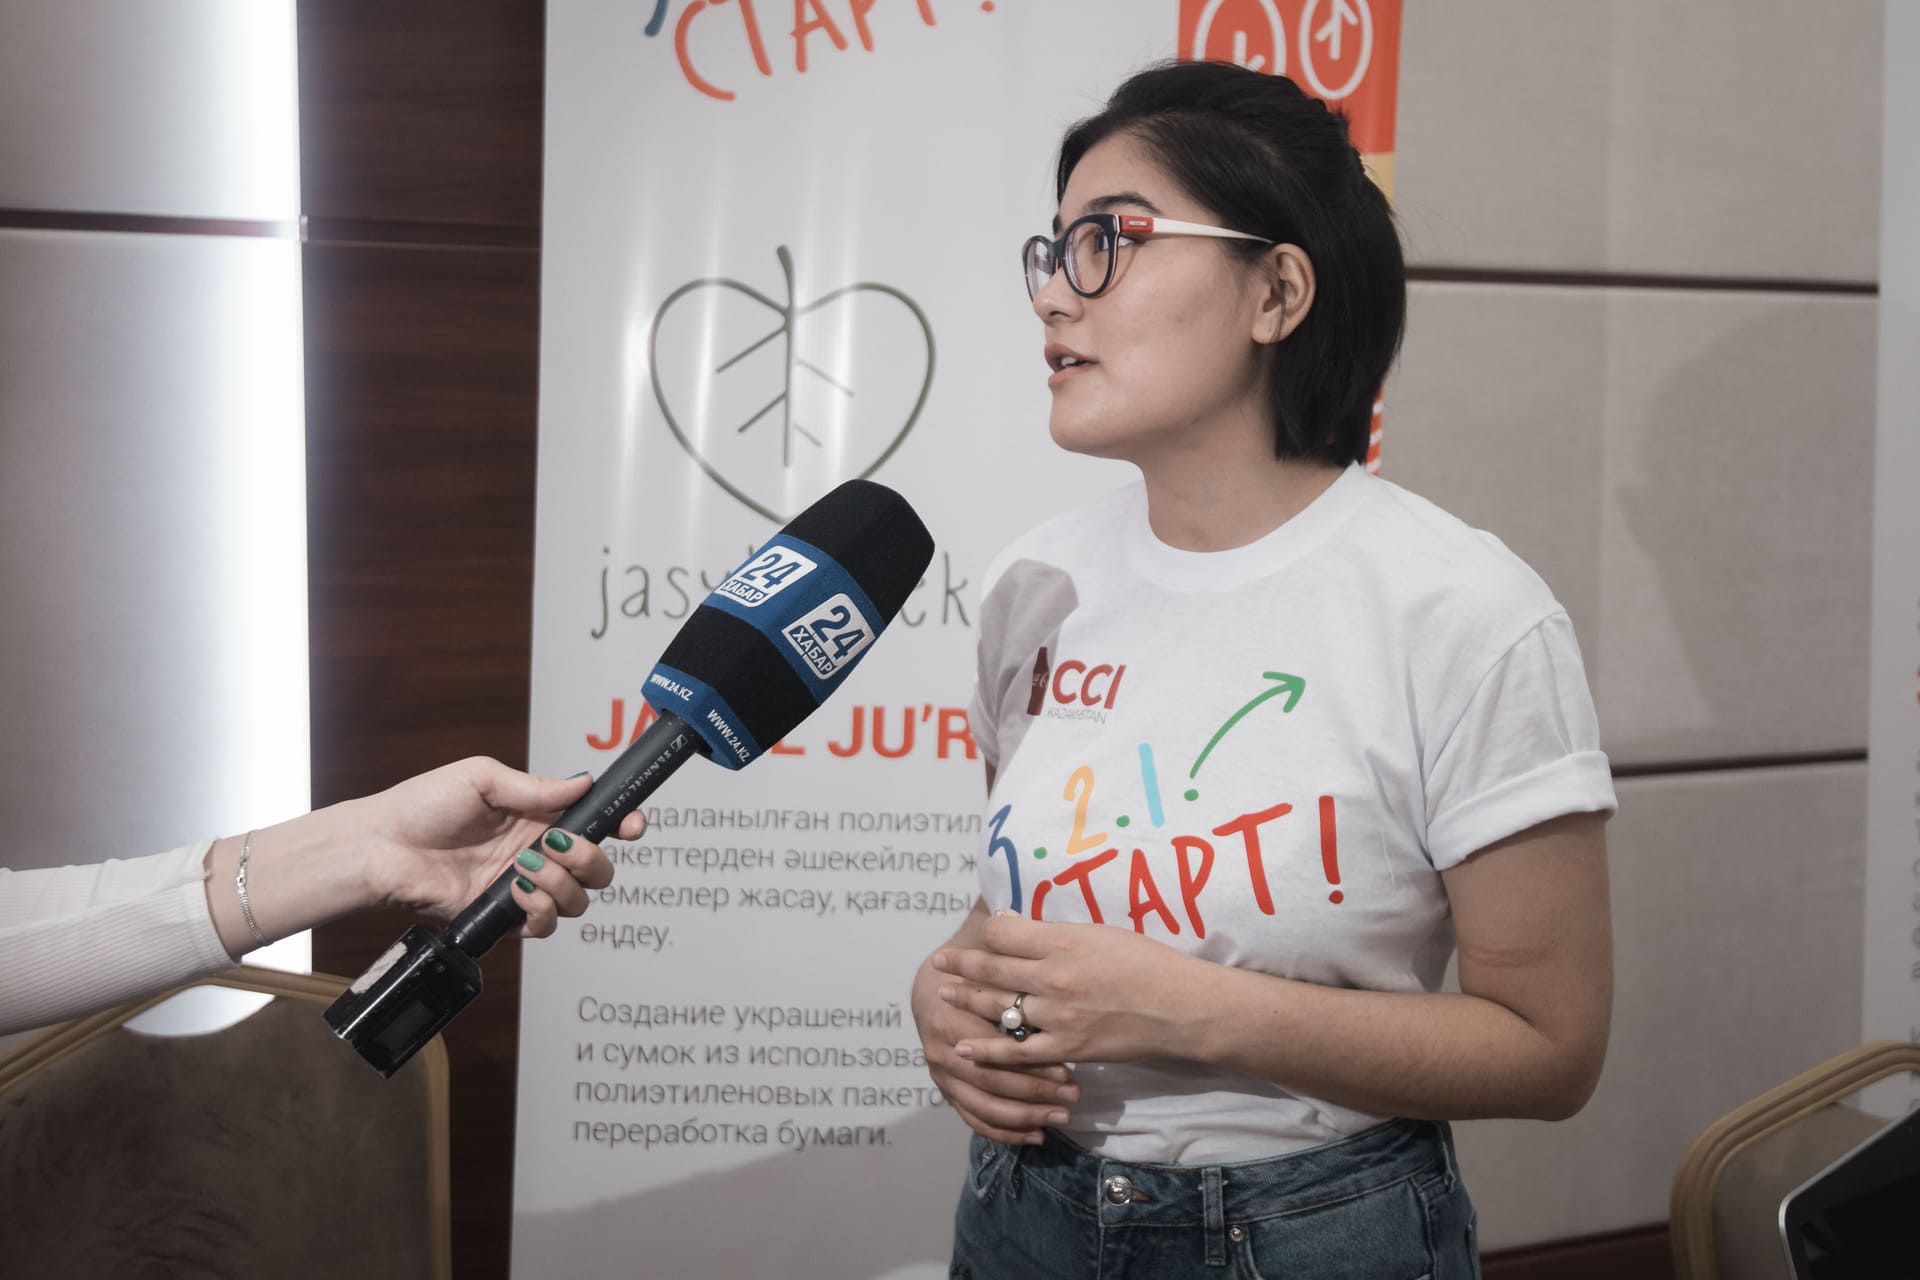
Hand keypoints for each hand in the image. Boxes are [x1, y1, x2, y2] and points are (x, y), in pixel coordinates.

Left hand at [352, 757, 644, 937]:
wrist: (382, 846)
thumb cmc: (423, 804)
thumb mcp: (483, 779)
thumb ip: (537, 788)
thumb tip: (584, 783)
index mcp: (539, 815)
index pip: (597, 822)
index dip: (624, 824)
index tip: (632, 825)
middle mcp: (539, 852)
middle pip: (598, 869)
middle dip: (591, 859)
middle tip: (559, 845)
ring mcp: (523, 887)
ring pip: (578, 901)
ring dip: (562, 884)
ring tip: (525, 867)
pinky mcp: (502, 916)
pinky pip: (544, 926)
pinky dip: (540, 909)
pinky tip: (515, 890)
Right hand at [912, 936, 1079, 1145]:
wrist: (935, 984)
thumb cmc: (970, 962)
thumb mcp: (984, 948)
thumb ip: (1002, 944)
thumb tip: (1013, 916)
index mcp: (946, 1013)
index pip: (991, 1045)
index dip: (1030, 1056)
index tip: (1069, 1061)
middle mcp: (939, 1048)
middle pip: (991, 1079)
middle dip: (1035, 1089)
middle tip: (1074, 1092)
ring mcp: (943, 1074)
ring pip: (987, 1105)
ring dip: (1027, 1113)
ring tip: (1064, 1115)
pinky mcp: (951, 1092)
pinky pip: (978, 1119)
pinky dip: (1007, 1131)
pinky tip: (1039, 1136)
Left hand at [932, 911, 1202, 1070]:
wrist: (1182, 1008)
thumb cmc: (1149, 963)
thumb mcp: (1102, 932)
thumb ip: (1058, 932)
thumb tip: (1018, 925)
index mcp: (1064, 941)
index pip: (1005, 933)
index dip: (988, 932)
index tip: (982, 932)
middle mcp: (1054, 977)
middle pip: (992, 969)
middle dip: (961, 964)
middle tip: (939, 961)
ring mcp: (1058, 1016)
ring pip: (997, 1008)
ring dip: (966, 1000)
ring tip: (944, 994)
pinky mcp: (1067, 1049)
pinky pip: (1017, 1053)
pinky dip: (987, 1051)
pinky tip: (963, 1047)